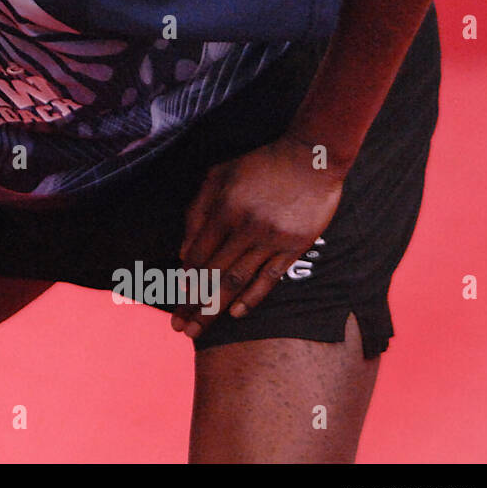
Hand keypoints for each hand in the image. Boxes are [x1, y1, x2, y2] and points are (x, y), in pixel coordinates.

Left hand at [170, 135, 346, 338]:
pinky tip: (236, 314)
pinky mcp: (295, 246)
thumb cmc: (258, 164)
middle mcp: (246, 228)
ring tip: (200, 329)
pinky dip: (252, 298)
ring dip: (216, 309)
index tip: (175, 299)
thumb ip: (197, 211)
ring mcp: (272, 239)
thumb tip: (183, 253)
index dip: (185, 280)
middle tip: (179, 328)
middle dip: (193, 305)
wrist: (311, 158)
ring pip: (238, 281)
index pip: (199, 255)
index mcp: (225, 209)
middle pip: (214, 275)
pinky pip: (270, 278)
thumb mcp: (218, 175)